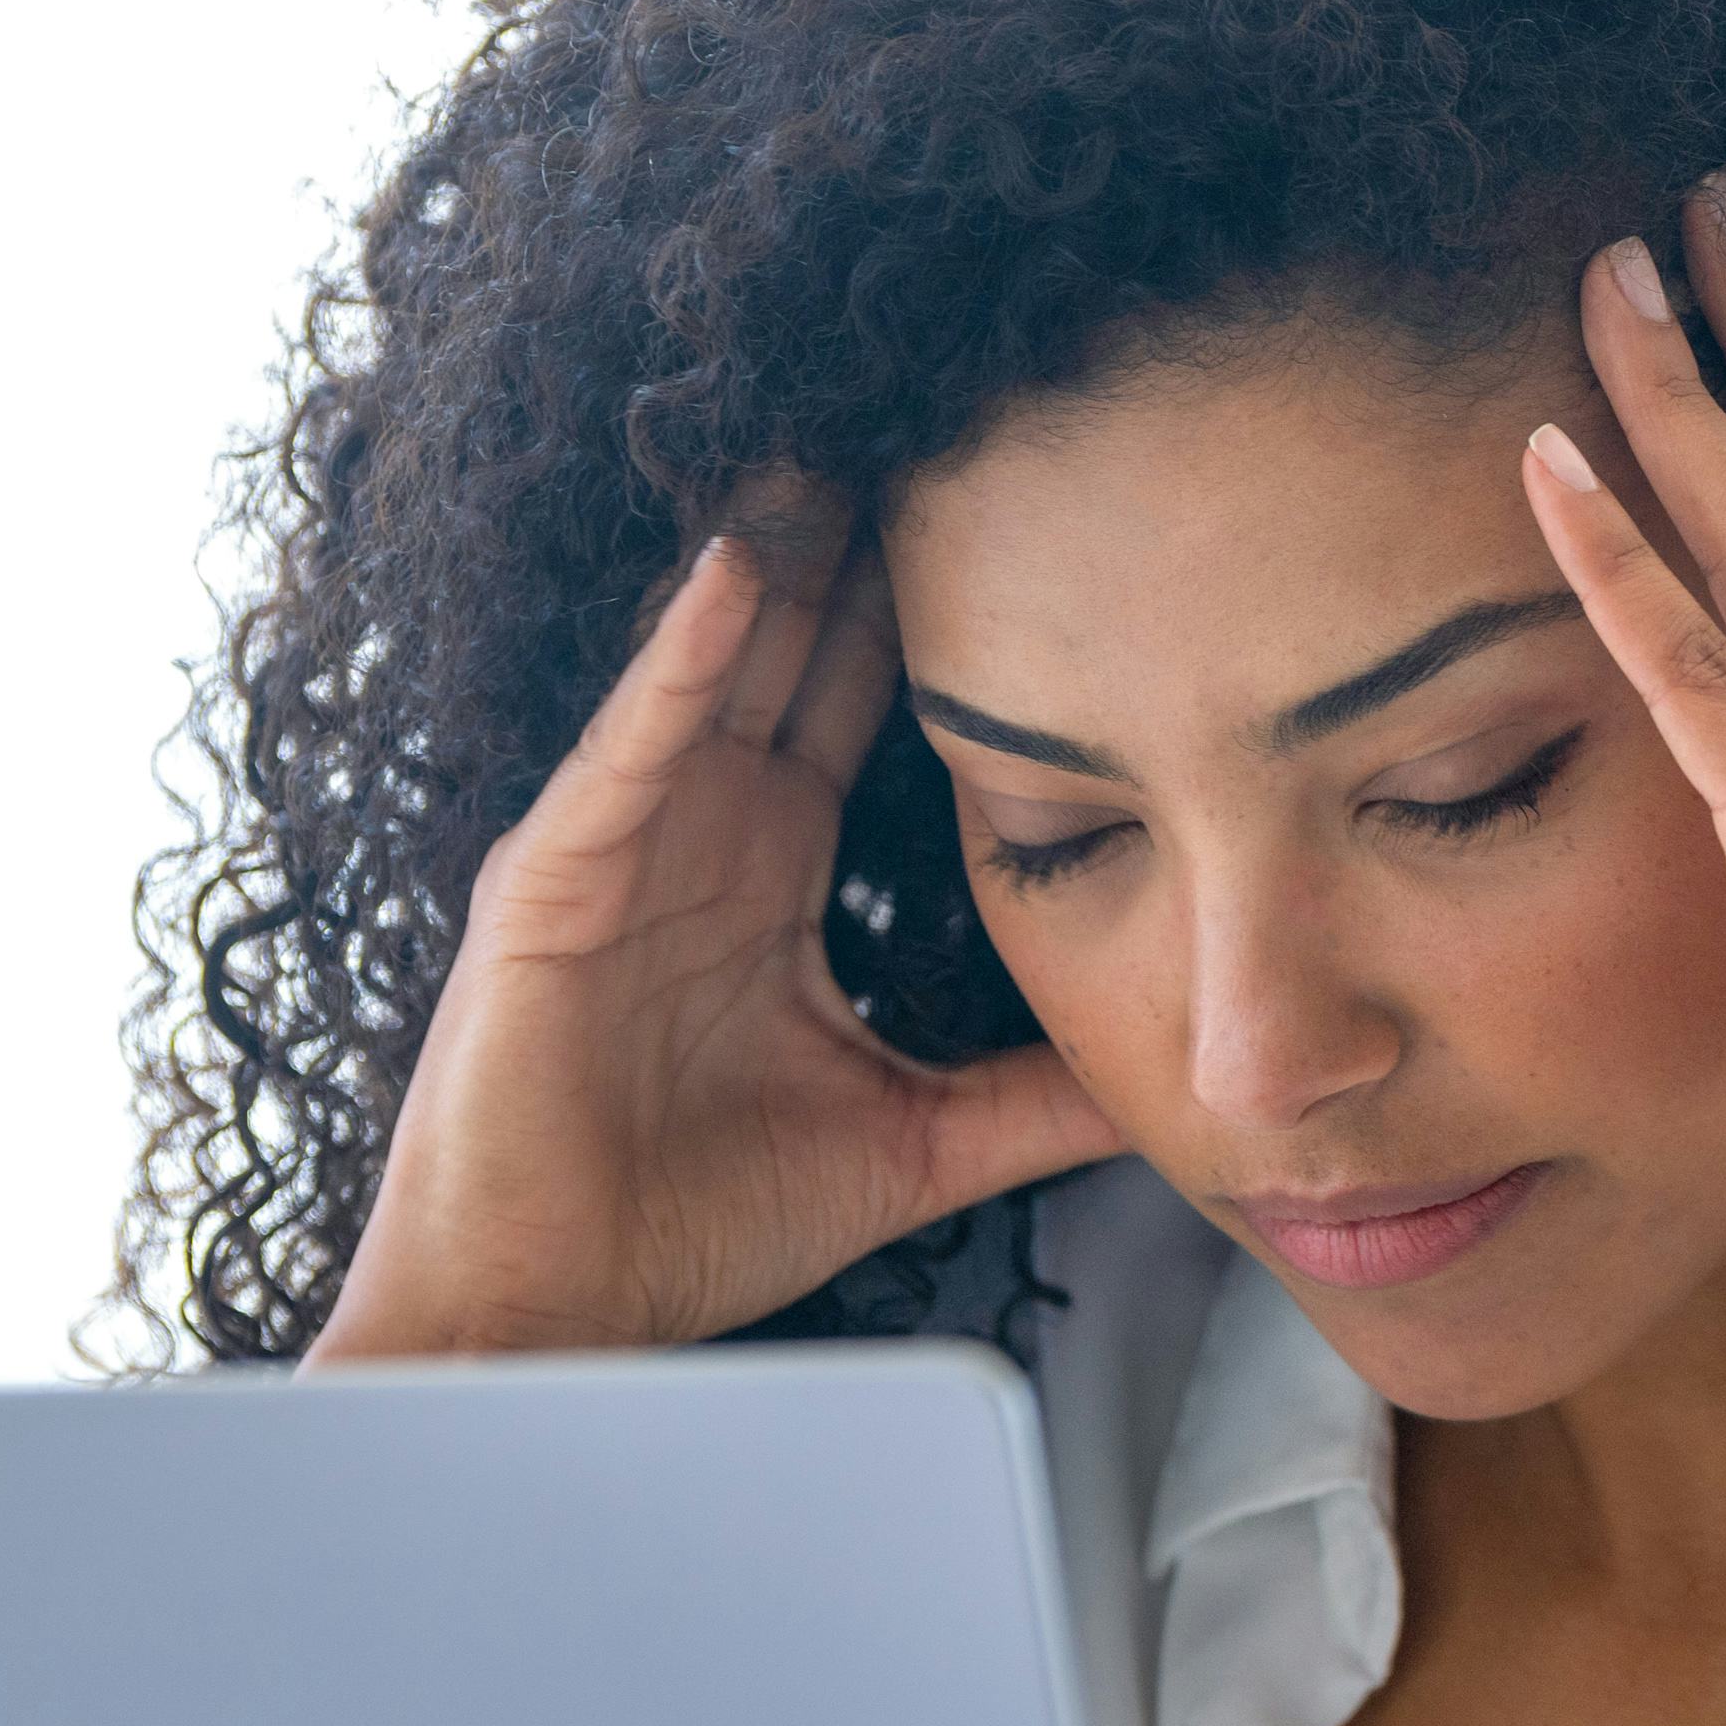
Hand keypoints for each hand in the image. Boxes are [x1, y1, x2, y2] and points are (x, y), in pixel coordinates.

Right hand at [310, 485, 1118, 1361]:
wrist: (560, 1318)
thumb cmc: (697, 1226)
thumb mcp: (918, 1142)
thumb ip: (1039, 1097)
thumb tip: (1175, 1079)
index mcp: (773, 875)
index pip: (861, 708)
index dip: (933, 616)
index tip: (1025, 518)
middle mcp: (698, 836)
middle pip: (789, 652)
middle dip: (852, 540)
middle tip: (934, 407)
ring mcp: (620, 849)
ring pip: (706, 667)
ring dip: (766, 554)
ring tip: (834, 435)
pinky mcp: (551, 887)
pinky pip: (627, 751)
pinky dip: (678, 663)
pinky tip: (731, 576)